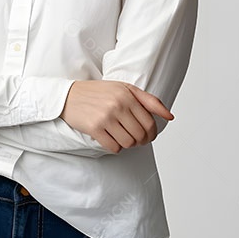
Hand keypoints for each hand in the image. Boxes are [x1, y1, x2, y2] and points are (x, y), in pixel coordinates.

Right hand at [59, 80, 173, 153]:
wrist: (68, 96)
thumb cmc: (98, 92)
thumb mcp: (125, 89)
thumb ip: (149, 101)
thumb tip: (170, 116)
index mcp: (128, 95)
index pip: (150, 123)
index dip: (151, 134)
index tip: (147, 136)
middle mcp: (118, 105)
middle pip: (140, 136)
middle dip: (140, 141)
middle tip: (134, 139)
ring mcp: (106, 117)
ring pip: (128, 143)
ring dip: (127, 144)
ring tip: (121, 137)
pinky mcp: (94, 128)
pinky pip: (114, 147)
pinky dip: (114, 147)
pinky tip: (110, 139)